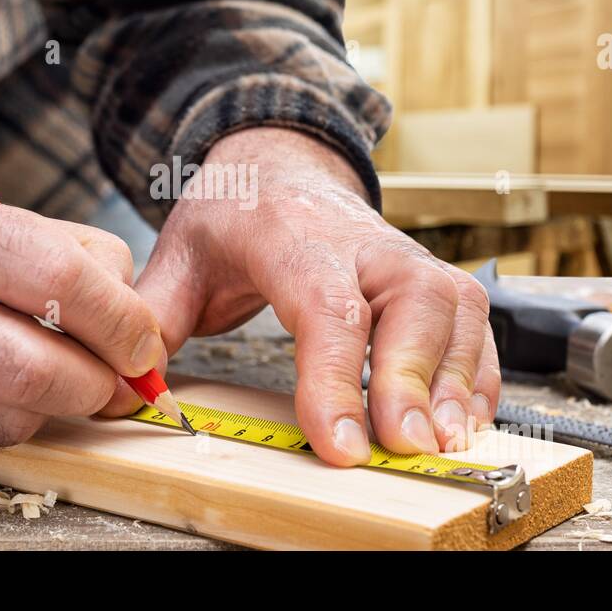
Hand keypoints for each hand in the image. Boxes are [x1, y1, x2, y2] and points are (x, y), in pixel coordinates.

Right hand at [0, 177, 168, 461]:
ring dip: (45, 407)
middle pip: (36, 370)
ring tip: (31, 372)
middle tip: (110, 379)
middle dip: (96, 384)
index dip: (122, 322)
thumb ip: (65, 253)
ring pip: (8, 419)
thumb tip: (136, 324)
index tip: (142, 342)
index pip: (60, 280)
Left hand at [105, 127, 499, 464]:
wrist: (280, 165)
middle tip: (406, 445)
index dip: (335, 376)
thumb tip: (132, 382)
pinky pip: (474, 320)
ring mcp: (404, 255)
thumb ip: (156, 315)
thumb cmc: (234, 215)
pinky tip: (466, 417)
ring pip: (453, 307)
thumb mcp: (179, 254)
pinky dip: (478, 370)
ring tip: (443, 442)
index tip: (342, 443)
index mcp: (291, 236)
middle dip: (413, 378)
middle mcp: (360, 242)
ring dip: (456, 378)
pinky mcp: (431, 276)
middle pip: (409, 301)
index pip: (324, 305)